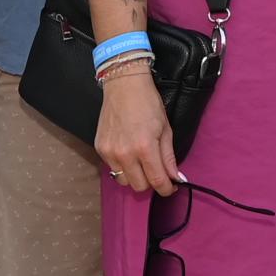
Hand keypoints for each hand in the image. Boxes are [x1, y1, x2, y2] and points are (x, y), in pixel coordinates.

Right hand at [94, 64, 180, 195]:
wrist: (124, 86)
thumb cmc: (148, 104)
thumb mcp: (165, 129)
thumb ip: (169, 157)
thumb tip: (176, 177)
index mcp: (145, 148)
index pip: (157, 181)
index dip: (166, 189)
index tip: (171, 187)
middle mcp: (125, 154)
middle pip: (139, 186)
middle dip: (151, 183)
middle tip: (157, 172)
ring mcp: (110, 152)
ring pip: (124, 181)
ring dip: (135, 177)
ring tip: (141, 163)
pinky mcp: (100, 149)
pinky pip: (113, 168)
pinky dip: (123, 166)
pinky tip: (128, 152)